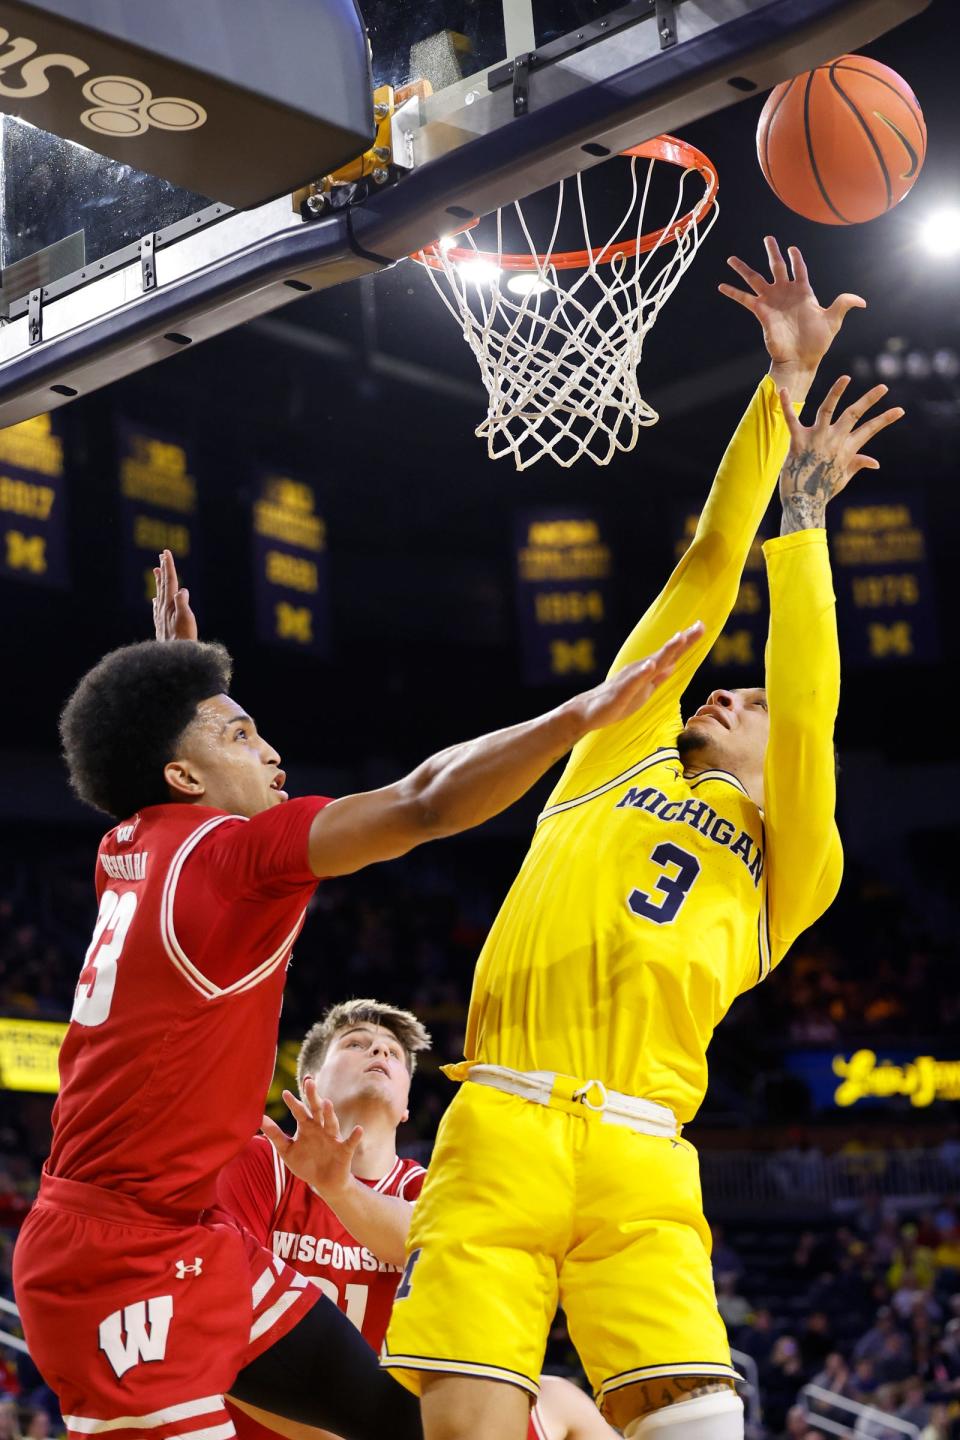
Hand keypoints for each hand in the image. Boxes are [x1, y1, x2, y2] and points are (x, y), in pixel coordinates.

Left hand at [152, 549, 197, 640]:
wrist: (172, 657)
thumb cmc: (183, 638)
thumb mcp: (186, 619)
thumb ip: (182, 603)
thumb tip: (182, 590)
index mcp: (170, 603)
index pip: (170, 581)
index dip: (168, 566)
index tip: (166, 552)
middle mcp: (163, 607)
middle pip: (163, 584)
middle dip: (164, 569)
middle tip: (162, 555)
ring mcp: (161, 616)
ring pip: (160, 593)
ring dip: (159, 581)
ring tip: (156, 570)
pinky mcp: (162, 624)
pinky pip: (158, 607)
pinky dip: (158, 599)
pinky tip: (155, 600)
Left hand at [261, 1076, 362, 1199]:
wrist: (325, 1183)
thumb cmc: (306, 1163)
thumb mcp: (287, 1150)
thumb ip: (275, 1134)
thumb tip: (259, 1119)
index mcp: (307, 1127)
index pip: (299, 1111)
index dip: (292, 1103)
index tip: (284, 1093)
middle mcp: (320, 1128)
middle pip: (316, 1110)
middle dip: (313, 1096)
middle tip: (309, 1081)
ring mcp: (333, 1138)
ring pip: (331, 1122)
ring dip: (330, 1113)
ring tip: (326, 1103)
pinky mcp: (344, 1150)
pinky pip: (350, 1142)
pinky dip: (355, 1136)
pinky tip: (358, 1129)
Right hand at [567, 623, 703, 734]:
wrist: (588, 712)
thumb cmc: (617, 701)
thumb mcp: (643, 690)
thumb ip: (657, 677)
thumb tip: (672, 666)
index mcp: (647, 671)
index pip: (671, 655)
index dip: (687, 642)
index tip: (701, 626)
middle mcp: (640, 670)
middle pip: (665, 654)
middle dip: (682, 641)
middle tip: (700, 625)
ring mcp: (630, 679)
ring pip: (651, 664)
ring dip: (666, 650)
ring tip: (679, 638)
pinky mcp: (620, 693)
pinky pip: (632, 682)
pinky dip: (642, 672)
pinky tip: (651, 665)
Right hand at [719, 236, 864, 378]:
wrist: (801, 359)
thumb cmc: (818, 342)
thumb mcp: (833, 320)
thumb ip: (844, 304)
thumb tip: (862, 301)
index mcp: (803, 293)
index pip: (799, 270)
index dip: (796, 258)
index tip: (792, 248)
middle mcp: (785, 294)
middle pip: (777, 267)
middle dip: (773, 252)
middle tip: (768, 238)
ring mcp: (772, 302)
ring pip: (755, 279)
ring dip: (743, 268)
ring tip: (731, 258)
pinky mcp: (761, 312)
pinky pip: (744, 299)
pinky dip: (733, 292)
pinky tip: (721, 286)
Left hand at [777, 376, 904, 534]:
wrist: (803, 503)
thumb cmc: (822, 491)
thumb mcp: (843, 477)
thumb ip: (858, 464)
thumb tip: (876, 463)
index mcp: (846, 449)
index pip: (870, 430)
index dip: (885, 419)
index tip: (900, 410)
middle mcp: (834, 441)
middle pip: (854, 415)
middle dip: (869, 400)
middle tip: (884, 387)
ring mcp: (816, 439)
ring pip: (827, 410)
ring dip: (836, 393)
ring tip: (846, 378)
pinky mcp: (798, 442)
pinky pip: (791, 420)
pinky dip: (786, 405)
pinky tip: (782, 390)